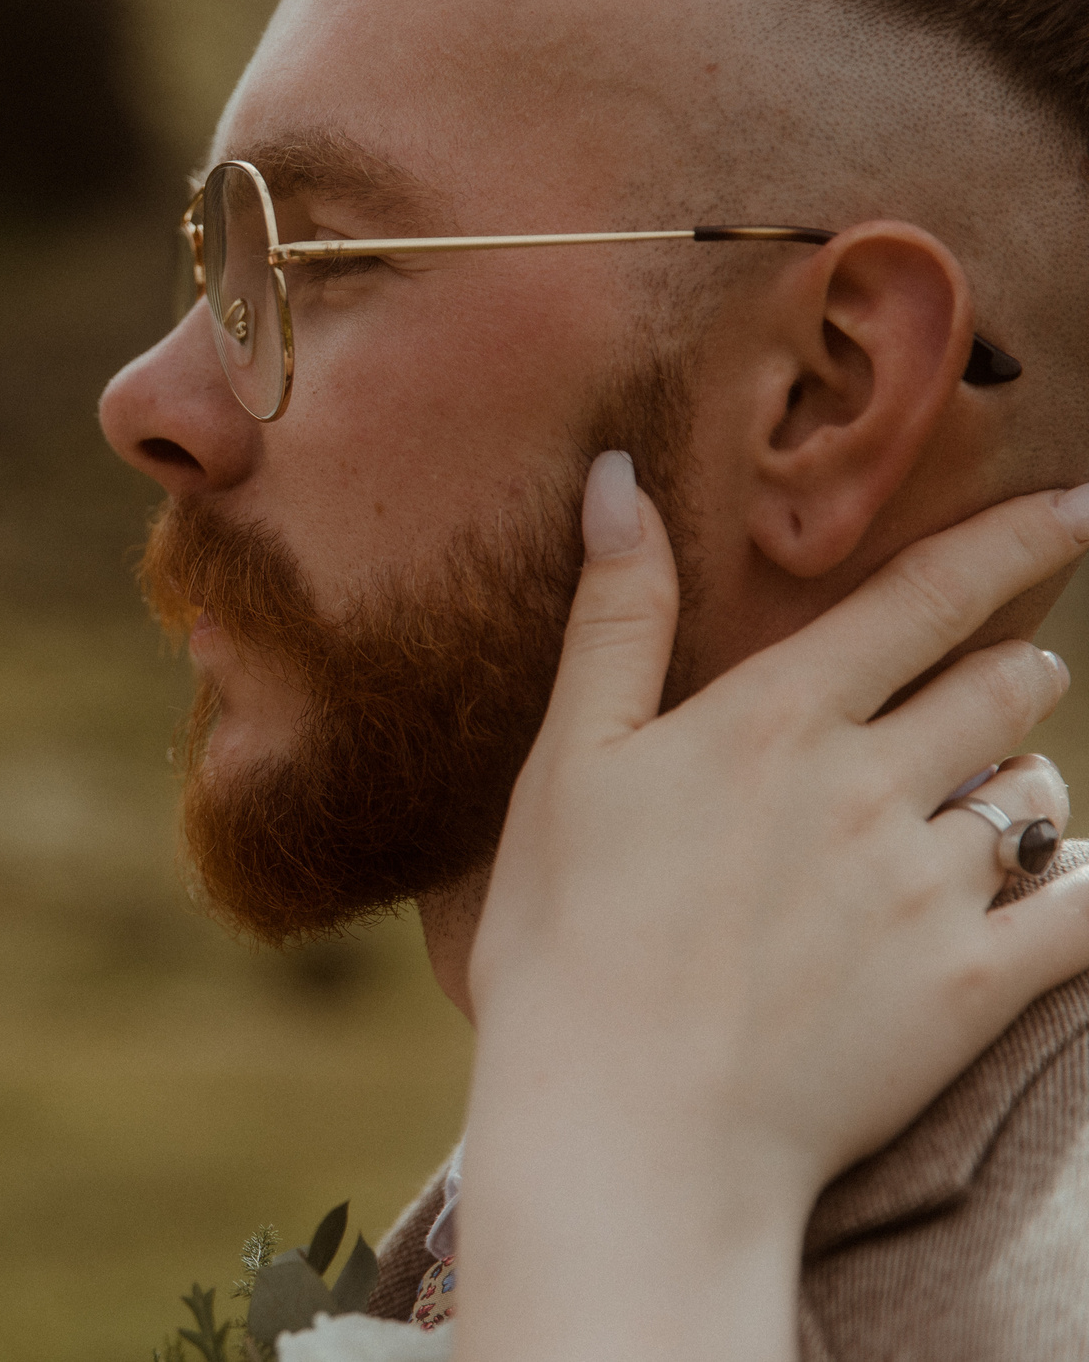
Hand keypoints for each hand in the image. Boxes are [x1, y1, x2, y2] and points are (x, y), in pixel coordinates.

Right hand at [455, 454, 1088, 1361]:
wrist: (625, 1125)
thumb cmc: (567, 941)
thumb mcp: (567, 763)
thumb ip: (615, 618)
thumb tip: (619, 477)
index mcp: (774, 718)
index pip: (922, 597)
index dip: (1011, 541)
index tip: (1072, 509)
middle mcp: (870, 784)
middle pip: (1002, 688)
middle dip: (1012, 672)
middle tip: (1001, 680)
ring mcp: (931, 889)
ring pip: (1038, 797)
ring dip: (1025, 786)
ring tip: (988, 812)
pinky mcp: (975, 987)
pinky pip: (1084, 910)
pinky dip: (1079, 889)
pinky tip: (1055, 893)